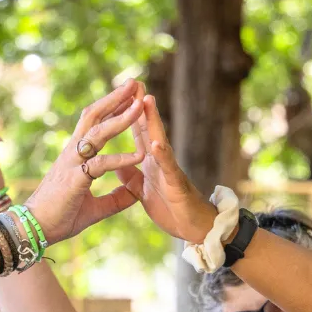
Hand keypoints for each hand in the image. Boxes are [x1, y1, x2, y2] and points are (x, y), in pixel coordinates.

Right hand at [22, 81, 147, 244]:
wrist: (33, 230)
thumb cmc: (58, 218)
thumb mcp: (94, 208)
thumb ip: (115, 199)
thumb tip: (135, 194)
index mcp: (76, 156)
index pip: (95, 123)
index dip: (112, 108)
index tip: (129, 95)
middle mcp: (72, 153)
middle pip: (95, 116)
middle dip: (115, 98)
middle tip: (134, 82)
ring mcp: (72, 163)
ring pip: (98, 132)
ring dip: (120, 117)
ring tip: (139, 105)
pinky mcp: (75, 179)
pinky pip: (100, 164)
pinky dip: (121, 159)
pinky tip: (139, 154)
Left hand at [118, 94, 217, 243]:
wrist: (195, 230)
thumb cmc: (172, 209)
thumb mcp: (143, 192)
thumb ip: (131, 177)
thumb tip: (116, 164)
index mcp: (151, 162)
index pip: (137, 133)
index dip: (127, 113)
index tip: (119, 92)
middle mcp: (161, 161)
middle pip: (148, 129)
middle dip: (141, 105)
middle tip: (134, 81)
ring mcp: (170, 170)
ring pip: (160, 141)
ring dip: (153, 121)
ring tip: (146, 100)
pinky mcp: (177, 185)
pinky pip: (169, 169)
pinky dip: (163, 155)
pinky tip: (156, 143)